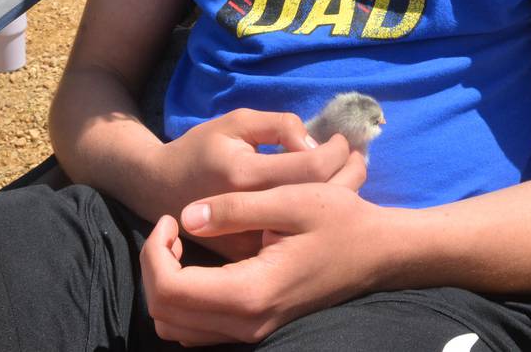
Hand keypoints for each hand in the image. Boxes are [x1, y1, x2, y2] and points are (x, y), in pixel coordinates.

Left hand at [141, 183, 387, 345]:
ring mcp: (252, 331)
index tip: (171, 217)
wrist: (376, 252)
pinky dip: (185, 298)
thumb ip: (236, 209)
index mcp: (250, 291)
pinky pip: (198, 328)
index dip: (156, 252)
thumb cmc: (339, 219)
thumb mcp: (291, 200)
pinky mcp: (256, 327)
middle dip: (155, 267)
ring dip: (167, 284)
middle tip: (172, 227)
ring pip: (177, 327)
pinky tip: (201, 262)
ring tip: (183, 242)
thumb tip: (187, 216)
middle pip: (166, 314)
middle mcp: (247, 323)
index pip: (172, 289)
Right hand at [155, 109, 365, 259]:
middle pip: (317, 196)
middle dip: (345, 171)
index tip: (340, 139)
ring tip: (350, 168)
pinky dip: (317, 211)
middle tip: (354, 153)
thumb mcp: (237, 121)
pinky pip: (296, 234)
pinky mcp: (251, 255)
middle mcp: (249, 212)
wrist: (162, 190)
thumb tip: (312, 143)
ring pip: (311, 219)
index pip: (308, 168)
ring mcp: (251, 239)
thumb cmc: (203, 148)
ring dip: (339, 192)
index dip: (333, 152)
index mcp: (245, 174)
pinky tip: (327, 193)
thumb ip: (278, 126)